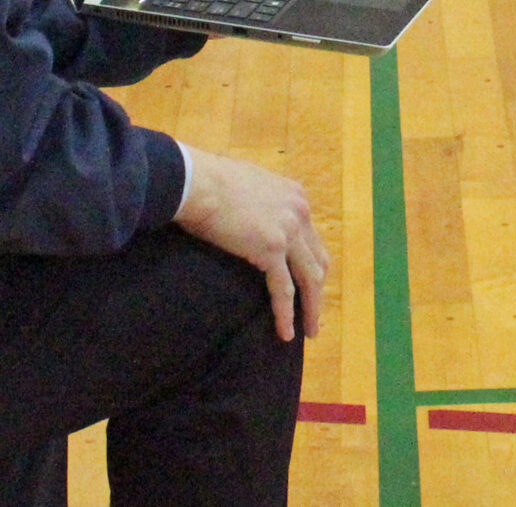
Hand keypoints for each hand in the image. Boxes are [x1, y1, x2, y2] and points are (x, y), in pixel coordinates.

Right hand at [172, 147, 329, 340]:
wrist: (197, 182)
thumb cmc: (210, 182)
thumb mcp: (247, 185)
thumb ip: (260, 202)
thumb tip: (249, 215)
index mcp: (296, 196)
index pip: (311, 237)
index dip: (311, 264)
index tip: (307, 284)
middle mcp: (299, 212)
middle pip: (317, 260)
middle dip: (317, 290)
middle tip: (314, 313)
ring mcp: (289, 230)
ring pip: (310, 278)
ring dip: (311, 308)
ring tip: (309, 331)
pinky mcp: (272, 248)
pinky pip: (284, 290)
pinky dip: (286, 314)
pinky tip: (286, 333)